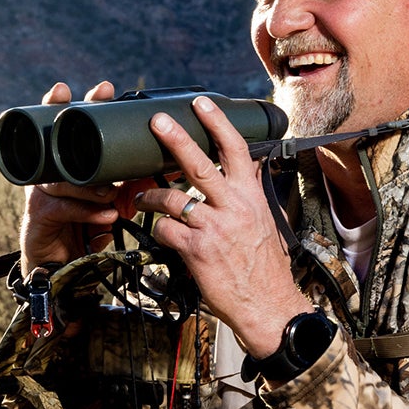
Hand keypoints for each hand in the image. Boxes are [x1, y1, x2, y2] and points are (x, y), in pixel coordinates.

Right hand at [19, 79, 160, 271]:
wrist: (61, 265)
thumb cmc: (86, 224)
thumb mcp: (112, 200)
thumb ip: (132, 184)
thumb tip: (171, 170)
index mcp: (69, 162)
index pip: (74, 126)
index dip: (87, 104)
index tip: (105, 88)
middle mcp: (51, 170)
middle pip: (60, 140)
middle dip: (74, 120)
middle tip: (96, 109)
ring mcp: (42, 191)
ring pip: (65, 178)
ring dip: (92, 184)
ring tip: (112, 190)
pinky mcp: (39, 215)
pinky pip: (64, 208)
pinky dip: (89, 211)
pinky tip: (107, 214)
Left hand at [139, 96, 313, 357]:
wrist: (269, 306)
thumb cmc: (266, 268)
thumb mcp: (267, 223)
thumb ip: (252, 194)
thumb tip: (250, 167)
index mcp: (251, 197)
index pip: (236, 150)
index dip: (217, 123)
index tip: (201, 103)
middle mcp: (233, 207)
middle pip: (199, 164)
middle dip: (175, 138)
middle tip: (156, 121)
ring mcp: (214, 228)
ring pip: (172, 197)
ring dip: (150, 195)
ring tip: (139, 196)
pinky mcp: (197, 250)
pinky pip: (165, 230)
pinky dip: (157, 229)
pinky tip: (159, 232)